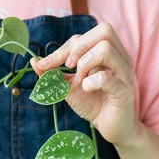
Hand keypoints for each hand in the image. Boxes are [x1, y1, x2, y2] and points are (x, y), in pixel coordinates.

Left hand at [30, 22, 137, 145]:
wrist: (109, 128)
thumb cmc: (92, 103)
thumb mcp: (68, 86)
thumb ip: (52, 73)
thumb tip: (34, 60)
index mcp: (108, 52)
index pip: (86, 36)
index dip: (64, 48)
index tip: (48, 65)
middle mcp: (120, 58)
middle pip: (104, 31)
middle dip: (79, 47)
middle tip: (69, 67)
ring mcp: (124, 73)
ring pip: (106, 49)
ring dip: (85, 63)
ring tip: (81, 80)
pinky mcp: (125, 92)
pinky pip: (106, 77)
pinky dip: (91, 82)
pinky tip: (87, 90)